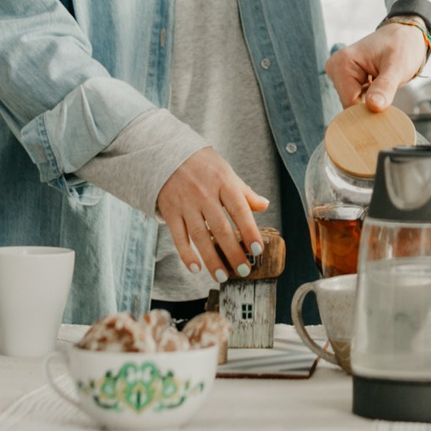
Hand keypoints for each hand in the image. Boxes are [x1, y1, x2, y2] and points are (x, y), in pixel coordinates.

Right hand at [155, 148, 268, 280]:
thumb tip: (264, 206)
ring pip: (200, 236)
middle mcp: (204, 194)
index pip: (239, 209)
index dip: (249, 231)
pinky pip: (178, 236)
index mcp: (223, 182)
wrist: (166, 153)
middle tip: (243, 271)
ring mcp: (185, 203)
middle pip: (221, 228)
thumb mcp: (226, 172)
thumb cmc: (202, 165)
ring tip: (222, 276)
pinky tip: (195, 268)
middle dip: (233, 252)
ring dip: (211, 259)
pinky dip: (186, 254)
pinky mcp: (169, 211)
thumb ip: (244, 192)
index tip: (257, 250)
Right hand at [326, 22, 428, 110]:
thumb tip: (373, 106)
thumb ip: (385, 87)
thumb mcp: (398, 67)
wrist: (405, 36)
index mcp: (343, 62)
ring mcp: (339, 74)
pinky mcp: (346, 79)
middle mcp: (336, 68)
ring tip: (385, 90)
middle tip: (389, 98)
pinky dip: (369, 100)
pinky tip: (380, 91)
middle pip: (349, 105)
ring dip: (370, 104)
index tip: (386, 114)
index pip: (349, 103)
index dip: (368, 112)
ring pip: (353, 104)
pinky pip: (356, 99)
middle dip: (369, 108)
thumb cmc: (402, 46)